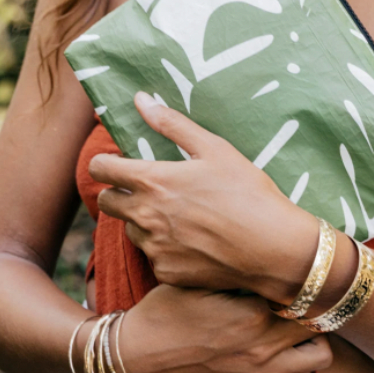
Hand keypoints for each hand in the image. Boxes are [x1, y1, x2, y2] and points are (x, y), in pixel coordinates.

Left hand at [89, 92, 317, 302]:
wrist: (273, 248)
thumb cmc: (248, 192)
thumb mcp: (214, 148)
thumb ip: (172, 123)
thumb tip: (140, 100)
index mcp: (153, 181)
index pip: (100, 169)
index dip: (104, 163)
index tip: (118, 163)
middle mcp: (145, 216)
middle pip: (105, 202)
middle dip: (118, 192)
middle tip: (146, 189)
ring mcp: (154, 248)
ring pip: (129, 230)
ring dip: (142, 220)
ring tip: (177, 215)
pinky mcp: (166, 272)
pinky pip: (153, 256)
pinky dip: (164, 247)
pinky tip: (192, 241)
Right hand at [115, 284, 332, 372]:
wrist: (138, 357)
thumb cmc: (165, 311)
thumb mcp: (200, 279)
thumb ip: (239, 271)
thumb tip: (270, 256)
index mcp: (252, 313)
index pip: (307, 297)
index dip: (310, 283)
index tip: (306, 274)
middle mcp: (262, 346)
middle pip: (321, 327)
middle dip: (316, 310)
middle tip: (306, 298)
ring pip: (319, 359)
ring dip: (312, 340)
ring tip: (296, 325)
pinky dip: (300, 367)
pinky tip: (283, 350)